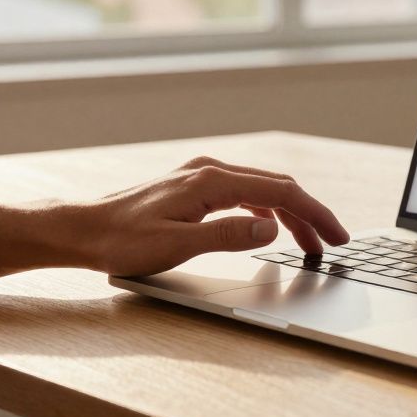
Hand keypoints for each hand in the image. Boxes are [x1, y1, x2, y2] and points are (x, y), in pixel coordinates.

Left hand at [69, 156, 350, 277]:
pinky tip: (269, 228)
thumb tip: (271, 228)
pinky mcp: (194, 186)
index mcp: (212, 181)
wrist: (79, 229)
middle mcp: (210, 170)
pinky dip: (267, 210)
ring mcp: (202, 175)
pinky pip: (244, 192)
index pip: (281, 192)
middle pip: (278, 186)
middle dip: (310, 214)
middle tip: (333, 243)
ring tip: (308, 243)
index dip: (315, 214)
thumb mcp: (176, 246)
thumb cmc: (121, 241)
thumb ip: (228, 236)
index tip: (337, 236)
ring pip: (262, 189)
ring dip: (289, 214)